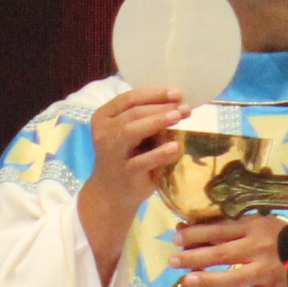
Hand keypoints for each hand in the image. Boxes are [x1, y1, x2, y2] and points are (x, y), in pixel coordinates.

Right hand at [74, 86, 188, 285]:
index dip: (154, 93)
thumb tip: (178, 102)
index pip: (129, 98)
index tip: (177, 93)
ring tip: (178, 117)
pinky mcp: (124, 173)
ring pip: (131, 130)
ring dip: (157, 121)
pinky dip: (159, 153)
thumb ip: (145, 118)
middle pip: (132, 112)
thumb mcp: (130, 133)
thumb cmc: (126, 156)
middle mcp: (104, 133)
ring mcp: (112, 154)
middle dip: (160, 107)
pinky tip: (174, 147)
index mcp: (104, 117)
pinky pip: (142, 161)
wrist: (112, 193)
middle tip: (184, 106)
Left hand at [173, 212, 287, 286]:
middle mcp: (257, 250)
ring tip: (188, 281)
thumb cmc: (276, 234)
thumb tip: (188, 229)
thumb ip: (225, 227)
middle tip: (173, 261)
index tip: (176, 237)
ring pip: (233, 279)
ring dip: (208, 280)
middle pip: (221, 254)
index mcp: (253, 229)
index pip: (219, 231)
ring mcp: (265, 272)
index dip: (196, 234)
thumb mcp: (254, 223)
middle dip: (194, 257)